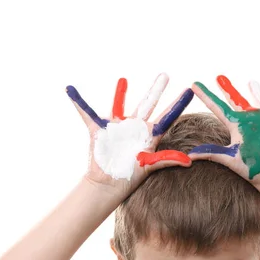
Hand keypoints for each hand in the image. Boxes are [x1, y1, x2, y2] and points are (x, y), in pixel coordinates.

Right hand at [66, 73, 193, 193]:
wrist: (107, 184)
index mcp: (149, 135)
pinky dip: (78, 102)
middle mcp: (135, 128)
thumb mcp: (150, 166)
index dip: (177, 104)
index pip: (166, 116)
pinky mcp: (99, 130)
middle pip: (148, 104)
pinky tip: (70, 90)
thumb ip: (167, 159)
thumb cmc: (130, 177)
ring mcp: (117, 127)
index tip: (190, 91)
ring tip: (123, 80)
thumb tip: (189, 162)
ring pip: (120, 105)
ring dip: (120, 92)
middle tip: (165, 75)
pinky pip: (87, 113)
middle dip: (156, 90)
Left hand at [188, 75, 259, 188]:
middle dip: (228, 89)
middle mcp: (250, 121)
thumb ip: (212, 153)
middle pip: (237, 101)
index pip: (218, 108)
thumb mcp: (231, 159)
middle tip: (218, 77)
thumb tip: (189, 155)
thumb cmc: (253, 169)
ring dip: (256, 92)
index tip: (194, 84)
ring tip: (251, 82)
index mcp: (236, 126)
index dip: (206, 96)